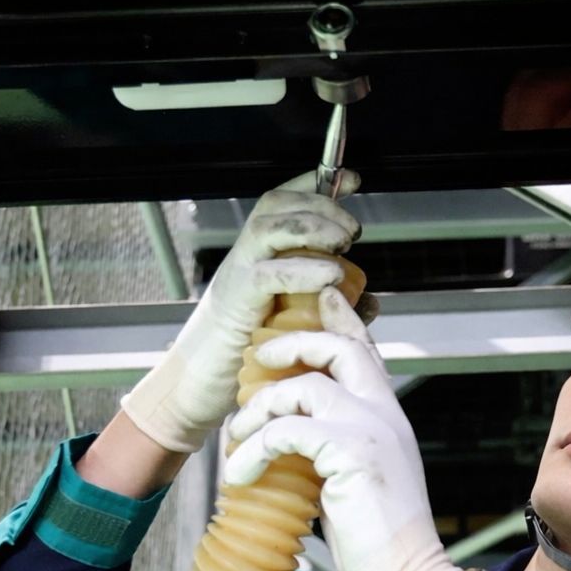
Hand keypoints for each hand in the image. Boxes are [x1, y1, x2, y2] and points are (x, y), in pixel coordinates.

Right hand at [121, 170, 362, 452]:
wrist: (198, 391)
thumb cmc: (247, 358)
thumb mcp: (299, 326)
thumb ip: (334, 309)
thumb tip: (373, 298)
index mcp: (260, 256)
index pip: (283, 203)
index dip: (316, 183)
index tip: (352, 180)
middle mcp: (246, 257)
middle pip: (277, 205)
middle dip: (321, 204)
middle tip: (352, 228)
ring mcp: (237, 276)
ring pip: (269, 226)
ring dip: (313, 226)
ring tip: (345, 242)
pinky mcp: (235, 303)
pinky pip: (267, 274)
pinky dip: (303, 269)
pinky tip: (332, 275)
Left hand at [222, 287, 459, 570]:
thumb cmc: (381, 545)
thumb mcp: (354, 491)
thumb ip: (331, 469)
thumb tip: (294, 482)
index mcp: (389, 419)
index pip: (367, 354)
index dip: (342, 321)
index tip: (320, 298)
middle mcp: (385, 415)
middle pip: (340, 348)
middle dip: (293, 344)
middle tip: (259, 360)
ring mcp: (371, 429)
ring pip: (304, 385)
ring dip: (260, 408)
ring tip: (238, 439)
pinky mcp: (351, 451)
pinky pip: (288, 429)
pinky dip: (255, 449)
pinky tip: (240, 476)